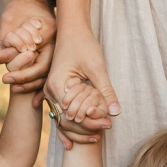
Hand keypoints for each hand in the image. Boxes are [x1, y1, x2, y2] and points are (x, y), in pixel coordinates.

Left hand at [0, 0, 56, 93]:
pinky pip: (48, 71)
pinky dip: (41, 85)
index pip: (39, 61)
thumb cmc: (21, 4)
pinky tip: (35, 100)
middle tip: (9, 85)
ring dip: (33, 85)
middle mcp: (55, 43)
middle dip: (26, 80)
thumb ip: (3, 42)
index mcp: (49, 34)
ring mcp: (55, 48)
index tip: (8, 78)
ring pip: (48, 73)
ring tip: (16, 91)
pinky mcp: (51, 51)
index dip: (24, 74)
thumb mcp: (9, 21)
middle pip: (45, 70)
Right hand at [45, 24, 119, 148]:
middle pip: (66, 121)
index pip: (73, 114)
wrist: (72, 29)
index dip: (91, 122)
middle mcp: (50, 92)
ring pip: (63, 120)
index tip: (109, 124)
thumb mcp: (97, 67)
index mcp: (57, 86)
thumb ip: (105, 91)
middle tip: (108, 127)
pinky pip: (63, 113)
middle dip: (87, 128)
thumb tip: (115, 113)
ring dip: (80, 129)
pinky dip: (72, 125)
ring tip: (99, 135)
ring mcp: (51, 93)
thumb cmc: (83, 44)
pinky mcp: (57, 92)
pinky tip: (81, 137)